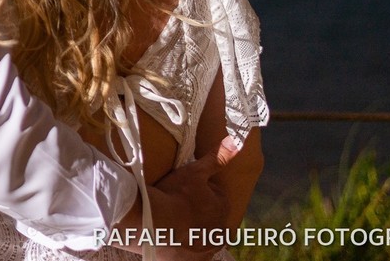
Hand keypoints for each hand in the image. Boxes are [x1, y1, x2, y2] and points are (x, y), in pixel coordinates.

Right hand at [147, 136, 238, 260]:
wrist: (152, 221)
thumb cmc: (175, 194)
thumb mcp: (195, 172)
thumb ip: (217, 158)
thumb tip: (237, 141)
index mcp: (222, 211)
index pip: (216, 199)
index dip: (201, 193)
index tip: (186, 190)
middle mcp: (218, 234)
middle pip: (209, 221)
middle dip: (198, 214)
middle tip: (177, 205)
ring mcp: (204, 250)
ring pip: (200, 238)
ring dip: (191, 232)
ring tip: (172, 223)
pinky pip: (189, 256)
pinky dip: (183, 250)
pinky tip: (171, 240)